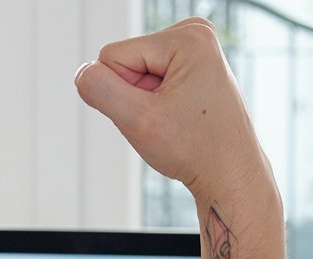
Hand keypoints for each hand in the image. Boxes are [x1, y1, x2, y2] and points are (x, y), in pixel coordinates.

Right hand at [75, 19, 272, 205]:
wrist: (229, 171)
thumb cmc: (197, 149)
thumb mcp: (137, 120)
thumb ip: (100, 90)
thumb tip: (82, 73)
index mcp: (187, 38)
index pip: (113, 56)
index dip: (123, 94)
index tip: (155, 113)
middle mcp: (195, 34)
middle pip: (126, 61)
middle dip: (135, 96)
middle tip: (165, 118)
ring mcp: (196, 47)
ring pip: (135, 72)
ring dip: (145, 101)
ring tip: (174, 118)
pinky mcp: (194, 63)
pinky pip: (151, 78)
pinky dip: (156, 102)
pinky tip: (178, 114)